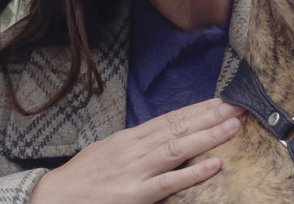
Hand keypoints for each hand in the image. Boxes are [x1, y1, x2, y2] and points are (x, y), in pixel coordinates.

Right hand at [28, 98, 242, 203]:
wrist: (53, 199)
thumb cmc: (82, 179)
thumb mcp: (108, 153)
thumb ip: (135, 146)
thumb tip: (160, 138)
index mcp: (130, 138)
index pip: (172, 118)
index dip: (200, 109)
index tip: (223, 100)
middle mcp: (136, 149)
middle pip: (179, 126)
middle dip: (211, 115)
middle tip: (240, 104)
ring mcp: (136, 171)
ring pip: (178, 148)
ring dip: (209, 136)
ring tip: (234, 126)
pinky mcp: (135, 195)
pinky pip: (169, 183)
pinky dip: (192, 173)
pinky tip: (214, 165)